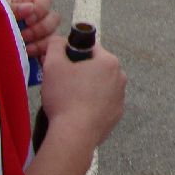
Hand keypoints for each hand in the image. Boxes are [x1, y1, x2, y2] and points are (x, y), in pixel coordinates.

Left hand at [12, 0, 60, 56]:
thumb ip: (13, 9)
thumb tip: (30, 8)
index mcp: (28, 5)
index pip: (45, 0)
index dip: (41, 9)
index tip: (28, 19)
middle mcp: (37, 19)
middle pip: (54, 18)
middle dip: (41, 28)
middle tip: (24, 36)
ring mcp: (39, 36)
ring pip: (54, 35)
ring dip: (41, 42)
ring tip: (26, 49)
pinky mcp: (38, 51)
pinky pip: (50, 51)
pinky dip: (42, 53)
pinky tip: (30, 55)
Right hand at [38, 34, 126, 149]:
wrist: (74, 134)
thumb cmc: (65, 96)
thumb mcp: (53, 65)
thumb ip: (55, 46)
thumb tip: (58, 40)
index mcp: (109, 62)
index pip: (90, 49)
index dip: (73, 55)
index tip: (61, 66)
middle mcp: (120, 77)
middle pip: (96, 68)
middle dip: (80, 73)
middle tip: (62, 84)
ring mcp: (121, 97)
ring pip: (100, 87)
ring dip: (87, 89)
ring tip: (68, 101)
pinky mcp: (117, 115)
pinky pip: (102, 105)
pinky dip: (91, 106)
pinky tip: (77, 113)